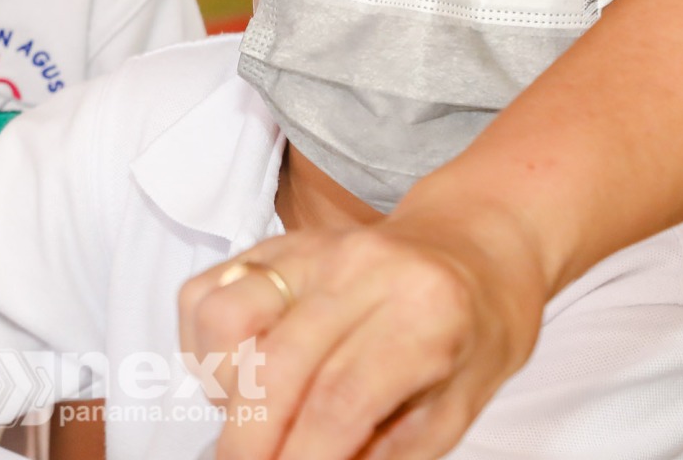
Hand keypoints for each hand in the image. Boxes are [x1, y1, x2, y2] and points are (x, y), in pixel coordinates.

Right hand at [178, 201, 550, 459]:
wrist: (474, 247)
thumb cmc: (472, 331)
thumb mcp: (454, 410)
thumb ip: (384, 453)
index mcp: (425, 311)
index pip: (340, 399)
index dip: (301, 458)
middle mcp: (362, 268)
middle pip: (275, 364)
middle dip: (249, 440)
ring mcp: (312, 247)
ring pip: (227, 316)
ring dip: (224, 386)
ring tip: (254, 415)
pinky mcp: (276, 243)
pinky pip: (208, 292)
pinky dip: (208, 347)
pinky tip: (241, 374)